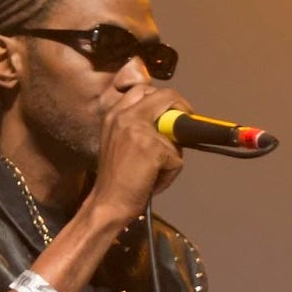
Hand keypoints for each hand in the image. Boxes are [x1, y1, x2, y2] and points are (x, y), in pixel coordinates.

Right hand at [89, 84, 187, 221]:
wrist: (108, 202)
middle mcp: (124, 115)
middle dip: (181, 108)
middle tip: (183, 126)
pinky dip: (171, 172)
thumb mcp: (118, 140)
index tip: (172, 112)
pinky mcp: (153, 147)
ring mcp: (139, 129)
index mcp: (114, 114)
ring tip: (156, 168)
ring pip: (176, 130)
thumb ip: (137, 125)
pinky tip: (154, 179)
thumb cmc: (115, 177)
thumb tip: (168, 123)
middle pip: (166, 96)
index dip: (164, 99)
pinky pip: (177, 157)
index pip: (144, 90)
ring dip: (173, 151)